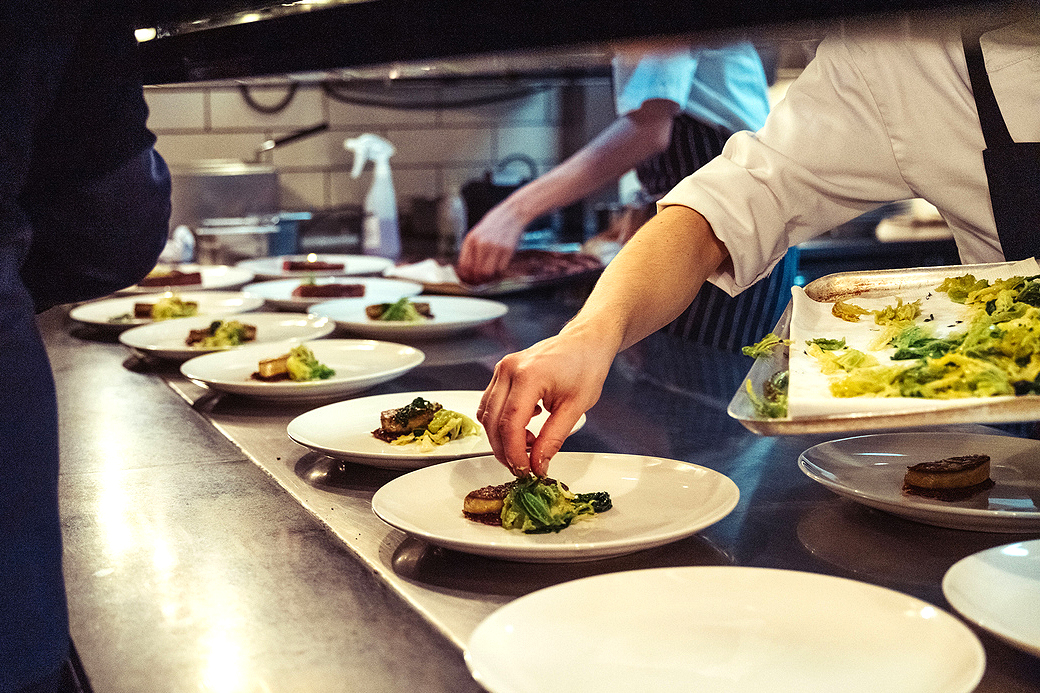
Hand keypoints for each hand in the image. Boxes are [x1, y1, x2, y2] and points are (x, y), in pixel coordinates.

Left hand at [456, 202, 528, 283]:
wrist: (512, 214)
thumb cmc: (494, 223)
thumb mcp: (477, 232)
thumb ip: (471, 248)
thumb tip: (467, 268)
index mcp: (471, 239)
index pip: (464, 265)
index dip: (466, 275)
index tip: (469, 279)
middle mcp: (482, 244)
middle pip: (476, 271)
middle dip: (478, 279)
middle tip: (480, 280)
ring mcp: (495, 247)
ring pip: (489, 273)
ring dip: (489, 276)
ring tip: (490, 273)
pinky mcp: (507, 250)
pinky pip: (501, 269)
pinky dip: (499, 271)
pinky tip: (499, 265)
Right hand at [477, 326, 616, 476]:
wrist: (585, 342)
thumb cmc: (585, 367)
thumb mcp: (576, 407)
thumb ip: (553, 438)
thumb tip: (537, 464)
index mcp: (528, 376)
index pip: (511, 424)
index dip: (515, 453)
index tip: (525, 470)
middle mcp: (508, 370)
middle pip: (493, 422)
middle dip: (505, 450)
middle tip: (523, 466)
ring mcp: (502, 369)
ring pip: (487, 414)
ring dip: (501, 438)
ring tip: (527, 447)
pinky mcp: (501, 372)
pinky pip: (490, 403)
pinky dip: (501, 422)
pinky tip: (524, 428)